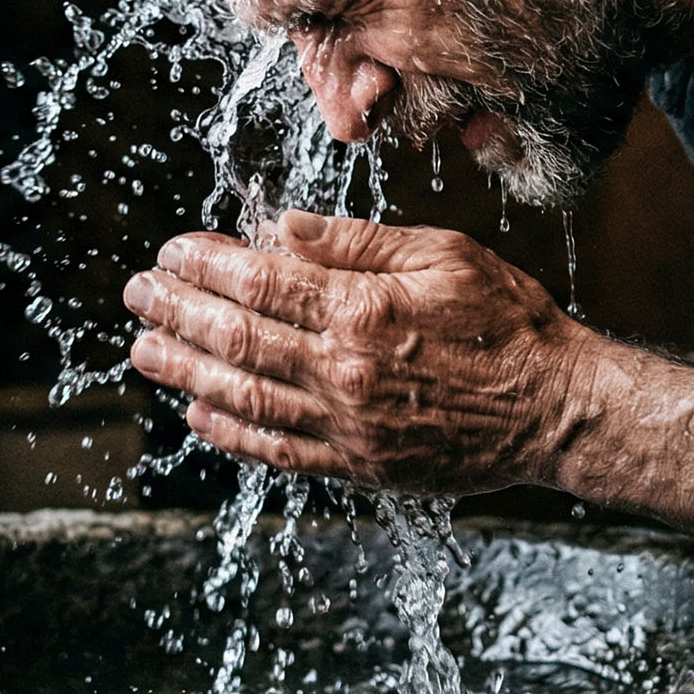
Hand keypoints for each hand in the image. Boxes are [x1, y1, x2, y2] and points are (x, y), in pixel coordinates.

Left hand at [123, 210, 599, 492]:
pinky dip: (231, 434)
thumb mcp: (443, 255)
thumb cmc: (508, 322)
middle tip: (138, 293)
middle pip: (237, 337)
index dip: (206, 264)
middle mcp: (345, 371)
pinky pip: (278, 451)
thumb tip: (280, 227)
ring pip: (243, 396)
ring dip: (186, 370)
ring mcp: (348, 425)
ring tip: (145, 350)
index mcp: (364, 310)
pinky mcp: (359, 465)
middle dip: (177, 312)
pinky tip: (198, 413)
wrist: (555, 410)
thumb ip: (358, 242)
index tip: (173, 250)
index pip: (260, 281)